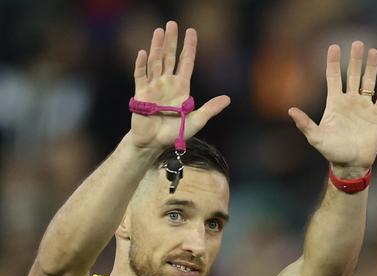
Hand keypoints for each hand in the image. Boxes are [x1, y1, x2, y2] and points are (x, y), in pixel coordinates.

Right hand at [128, 21, 229, 149]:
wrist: (154, 143)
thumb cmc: (174, 133)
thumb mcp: (196, 120)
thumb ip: (210, 109)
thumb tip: (228, 99)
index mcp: (182, 87)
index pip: (186, 62)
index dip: (189, 47)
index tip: (192, 31)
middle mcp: (167, 83)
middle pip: (169, 57)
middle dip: (171, 41)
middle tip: (172, 23)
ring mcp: (153, 86)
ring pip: (155, 61)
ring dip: (156, 46)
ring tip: (159, 31)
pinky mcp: (141, 93)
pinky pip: (141, 76)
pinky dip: (141, 64)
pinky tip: (143, 52)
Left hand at [288, 41, 376, 175]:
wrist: (352, 163)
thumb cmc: (332, 151)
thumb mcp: (316, 137)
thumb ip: (305, 124)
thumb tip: (291, 110)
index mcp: (335, 103)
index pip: (334, 77)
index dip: (334, 62)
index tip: (334, 47)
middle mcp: (350, 101)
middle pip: (353, 75)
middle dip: (355, 59)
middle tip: (357, 42)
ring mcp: (364, 107)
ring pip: (368, 82)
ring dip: (371, 67)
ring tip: (373, 51)